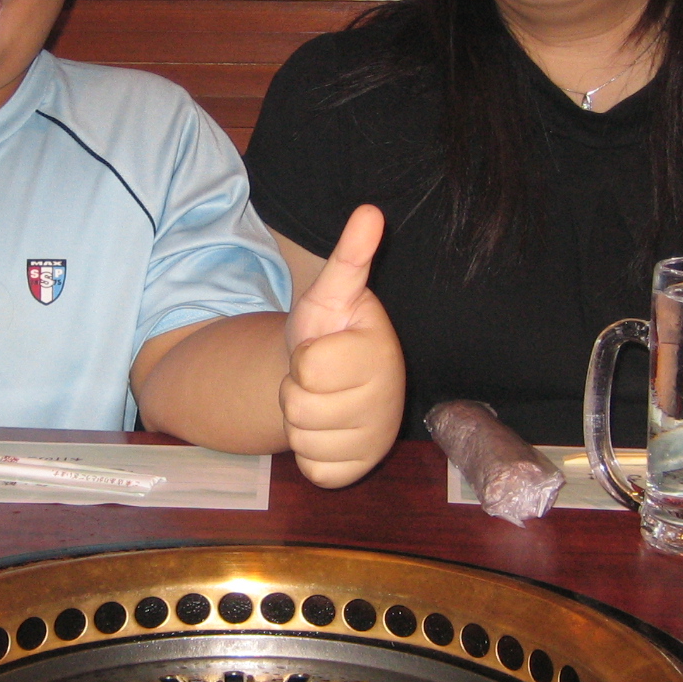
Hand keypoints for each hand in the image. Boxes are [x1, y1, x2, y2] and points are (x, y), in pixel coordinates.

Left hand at [281, 205, 403, 486]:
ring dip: (298, 422)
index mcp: (380, 353)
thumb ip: (349, 257)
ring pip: (301, 439)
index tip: (324, 348)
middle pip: (299, 407)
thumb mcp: (332, 294)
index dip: (303, 358)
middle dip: (296, 391)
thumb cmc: (333, 333)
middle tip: (317, 379)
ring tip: (321, 401)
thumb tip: (369, 210)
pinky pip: (311, 470)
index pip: (307, 367)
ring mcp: (374, 441)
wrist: (336, 383)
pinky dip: (307, 453)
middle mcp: (387, 401)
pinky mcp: (357, 471)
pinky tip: (325, 433)